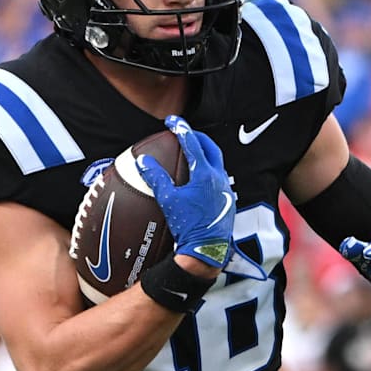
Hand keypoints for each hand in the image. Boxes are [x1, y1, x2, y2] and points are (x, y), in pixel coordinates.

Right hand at [137, 115, 234, 268]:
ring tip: (193, 153)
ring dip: (205, 154)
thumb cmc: (188, 225)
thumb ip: (156, 178)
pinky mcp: (228, 201)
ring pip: (217, 163)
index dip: (181, 128)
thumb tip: (143, 161)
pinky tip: (200, 180)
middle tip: (185, 132)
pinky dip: (209, 172)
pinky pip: (219, 179)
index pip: (192, 143)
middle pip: (210, 148)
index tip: (171, 120)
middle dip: (198, 137)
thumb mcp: (168, 200)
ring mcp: (226, 189)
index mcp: (205, 173)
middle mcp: (219, 177)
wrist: (207, 249)